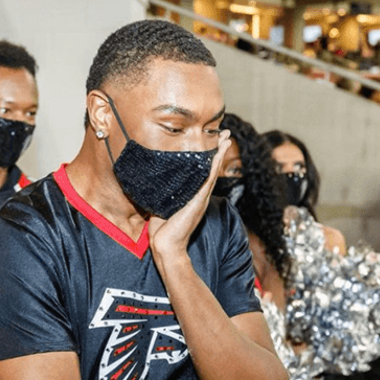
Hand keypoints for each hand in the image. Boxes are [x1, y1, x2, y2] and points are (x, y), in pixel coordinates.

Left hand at [148, 130, 230, 260]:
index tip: (211, 143)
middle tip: (225, 134)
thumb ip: (162, 193)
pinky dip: (214, 166)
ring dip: (220, 154)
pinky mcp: (198, 201)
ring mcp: (200, 197)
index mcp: (192, 196)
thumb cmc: (162, 230)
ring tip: (226, 138)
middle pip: (212, 168)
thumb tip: (153, 180)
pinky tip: (218, 155)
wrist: (166, 245)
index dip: (208, 157)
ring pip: (213, 171)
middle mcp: (199, 195)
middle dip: (218, 150)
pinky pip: (208, 179)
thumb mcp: (161, 205)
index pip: (202, 172)